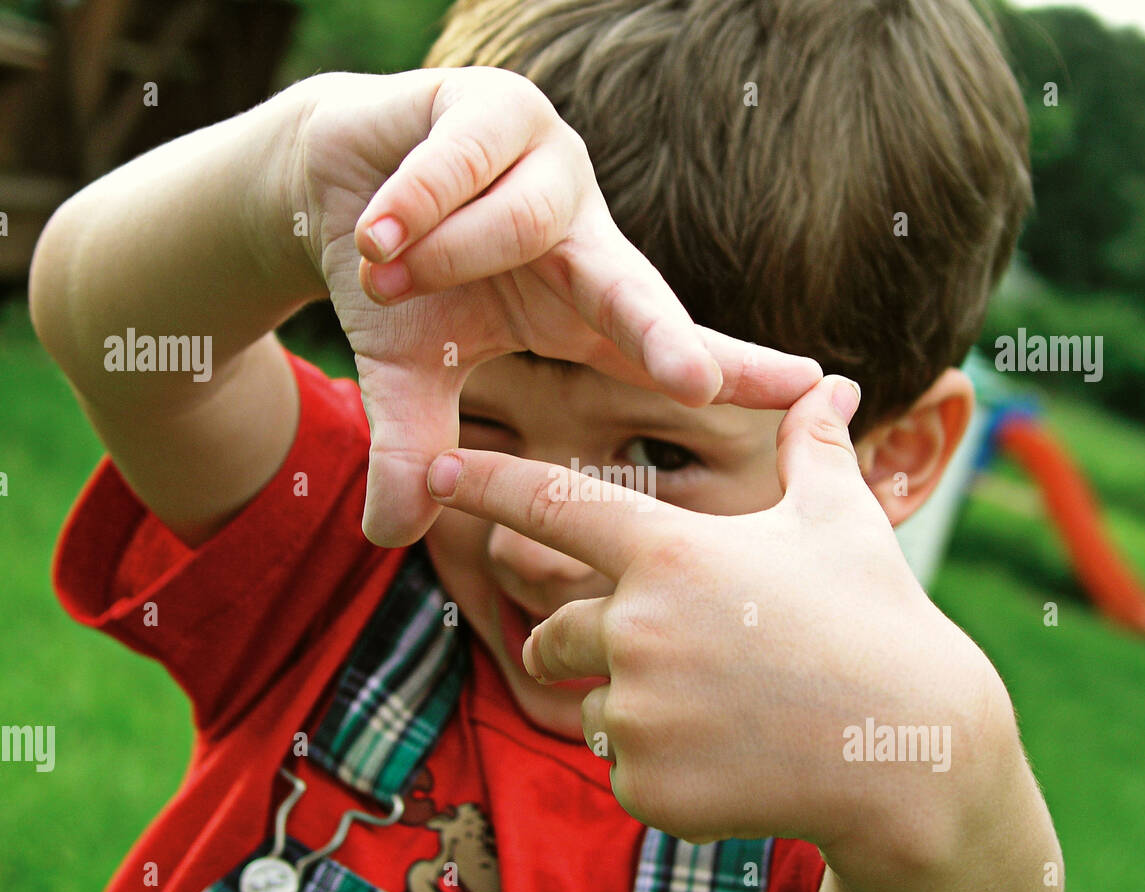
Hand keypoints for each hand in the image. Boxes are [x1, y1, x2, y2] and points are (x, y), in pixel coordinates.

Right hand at [290, 69, 819, 546]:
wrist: (332, 186)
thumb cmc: (397, 283)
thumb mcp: (409, 376)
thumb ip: (415, 448)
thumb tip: (389, 537)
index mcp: (582, 301)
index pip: (665, 342)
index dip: (735, 369)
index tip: (813, 388)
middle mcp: (584, 232)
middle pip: (637, 289)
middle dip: (665, 339)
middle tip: (694, 383)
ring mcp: (548, 161)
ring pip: (527, 224)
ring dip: (448, 261)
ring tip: (385, 276)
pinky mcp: (495, 101)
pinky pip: (465, 164)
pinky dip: (412, 207)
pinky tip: (373, 232)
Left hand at [423, 374, 1014, 857]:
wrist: (913, 754)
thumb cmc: (880, 622)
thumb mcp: (844, 524)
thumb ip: (814, 450)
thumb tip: (830, 383)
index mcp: (671, 553)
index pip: (551, 507)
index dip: (485, 486)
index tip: (434, 473)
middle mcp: (636, 628)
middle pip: (550, 632)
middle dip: (580, 641)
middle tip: (665, 653)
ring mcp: (638, 712)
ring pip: (588, 705)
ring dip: (631, 705)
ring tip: (721, 709)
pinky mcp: (647, 786)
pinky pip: (624, 770)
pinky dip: (662, 768)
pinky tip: (734, 760)